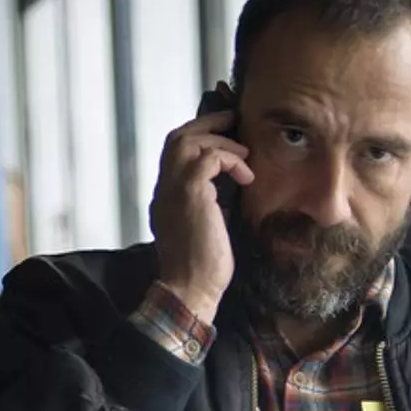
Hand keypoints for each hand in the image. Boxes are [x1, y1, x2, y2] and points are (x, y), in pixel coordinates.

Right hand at [149, 111, 253, 322]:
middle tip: (234, 120)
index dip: (198, 138)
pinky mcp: (190, 193)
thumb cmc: (202, 270)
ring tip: (243, 153)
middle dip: (207, 124)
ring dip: (220, 140)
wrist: (191, 290)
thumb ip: (207, 207)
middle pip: (176, 138)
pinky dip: (230, 159)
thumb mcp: (204, 230)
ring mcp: (173, 190)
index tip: (224, 134)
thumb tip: (228, 194)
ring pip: (187, 140)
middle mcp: (164, 190)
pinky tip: (247, 176)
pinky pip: (208, 157)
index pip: (174, 154)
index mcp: (166, 198)